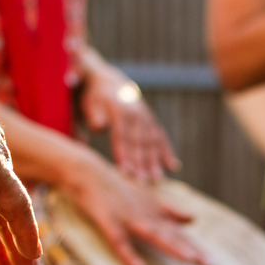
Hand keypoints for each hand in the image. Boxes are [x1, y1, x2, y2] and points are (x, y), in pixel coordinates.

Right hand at [61, 151, 208, 264]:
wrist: (86, 170)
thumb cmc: (116, 186)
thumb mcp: (147, 198)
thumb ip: (170, 210)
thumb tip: (194, 219)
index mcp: (155, 212)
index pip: (178, 233)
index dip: (195, 248)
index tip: (212, 264)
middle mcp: (146, 214)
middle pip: (171, 235)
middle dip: (191, 250)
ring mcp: (127, 217)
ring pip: (153, 234)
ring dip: (171, 247)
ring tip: (189, 261)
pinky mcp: (108, 220)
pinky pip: (119, 241)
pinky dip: (128, 254)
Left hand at [79, 55, 180, 181]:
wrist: (109, 82)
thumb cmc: (95, 99)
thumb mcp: (90, 103)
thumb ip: (93, 116)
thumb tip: (99, 127)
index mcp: (118, 110)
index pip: (122, 135)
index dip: (124, 153)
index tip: (125, 171)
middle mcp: (136, 113)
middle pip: (139, 141)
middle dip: (142, 162)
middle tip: (143, 182)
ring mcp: (146, 117)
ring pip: (152, 142)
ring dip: (155, 161)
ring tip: (157, 180)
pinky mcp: (152, 121)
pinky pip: (161, 138)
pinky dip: (168, 152)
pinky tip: (173, 166)